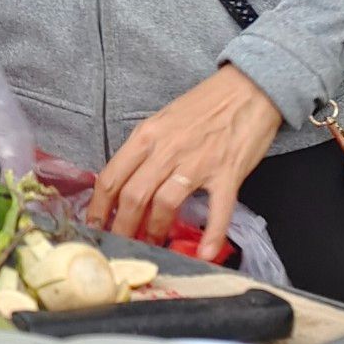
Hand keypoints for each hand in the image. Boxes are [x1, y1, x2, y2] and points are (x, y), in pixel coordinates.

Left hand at [89, 64, 282, 262]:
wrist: (248, 88)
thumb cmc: (204, 104)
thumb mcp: (163, 120)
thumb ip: (144, 149)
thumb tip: (126, 181)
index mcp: (146, 136)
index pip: (111, 177)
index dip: (98, 207)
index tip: (94, 226)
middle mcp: (167, 150)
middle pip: (133, 196)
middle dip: (121, 226)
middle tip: (119, 244)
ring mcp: (198, 163)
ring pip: (164, 205)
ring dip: (154, 231)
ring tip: (152, 245)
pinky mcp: (228, 174)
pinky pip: (217, 211)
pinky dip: (211, 236)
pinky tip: (206, 255)